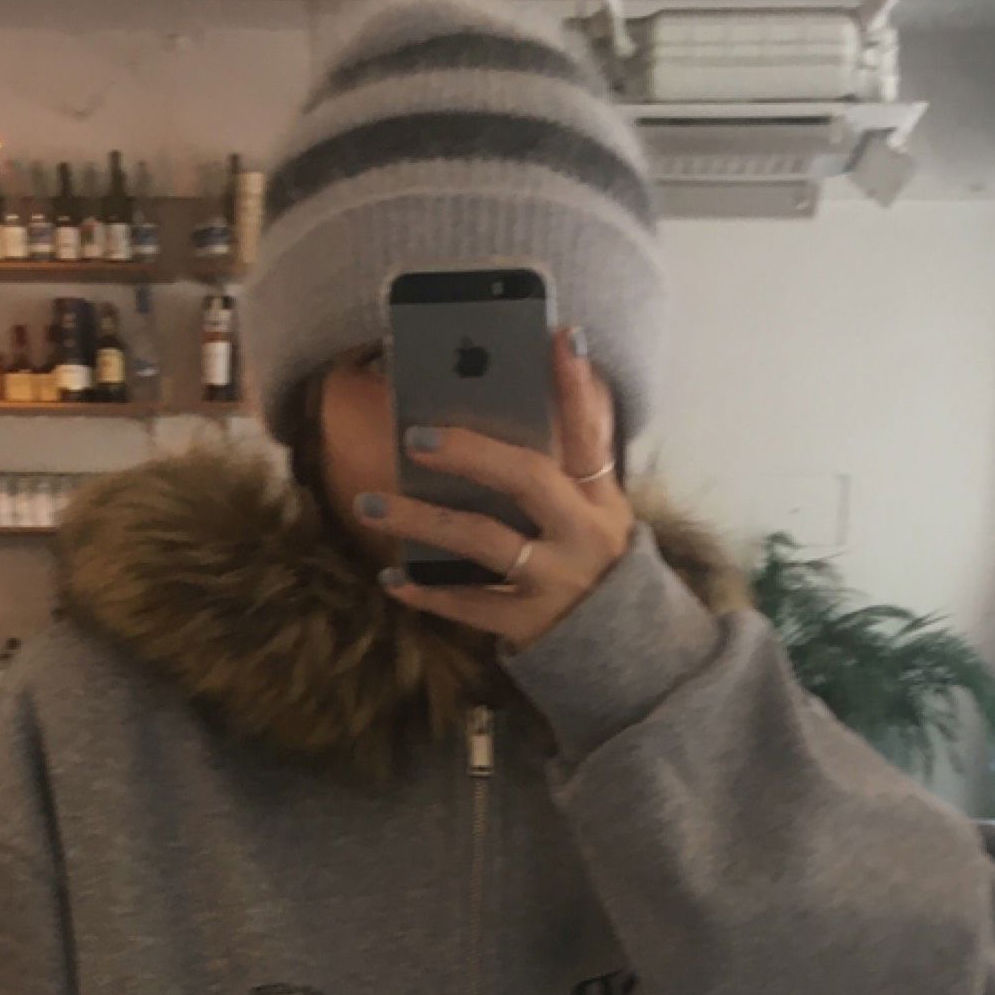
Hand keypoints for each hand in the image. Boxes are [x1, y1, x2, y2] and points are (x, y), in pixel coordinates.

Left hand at [370, 327, 632, 649]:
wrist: (626, 657)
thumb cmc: (596, 568)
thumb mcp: (602, 515)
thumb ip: (577, 461)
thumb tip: (554, 386)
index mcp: (602, 501)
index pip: (590, 434)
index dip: (577, 387)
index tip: (562, 337)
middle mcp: (584, 536)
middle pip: (527, 479)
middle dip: (471, 451)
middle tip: (414, 436)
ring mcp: (556, 583)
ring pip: (482, 540)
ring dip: (421, 519)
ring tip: (369, 502)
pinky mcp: (530, 626)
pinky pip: (468, 605)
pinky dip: (426, 592)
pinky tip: (390, 576)